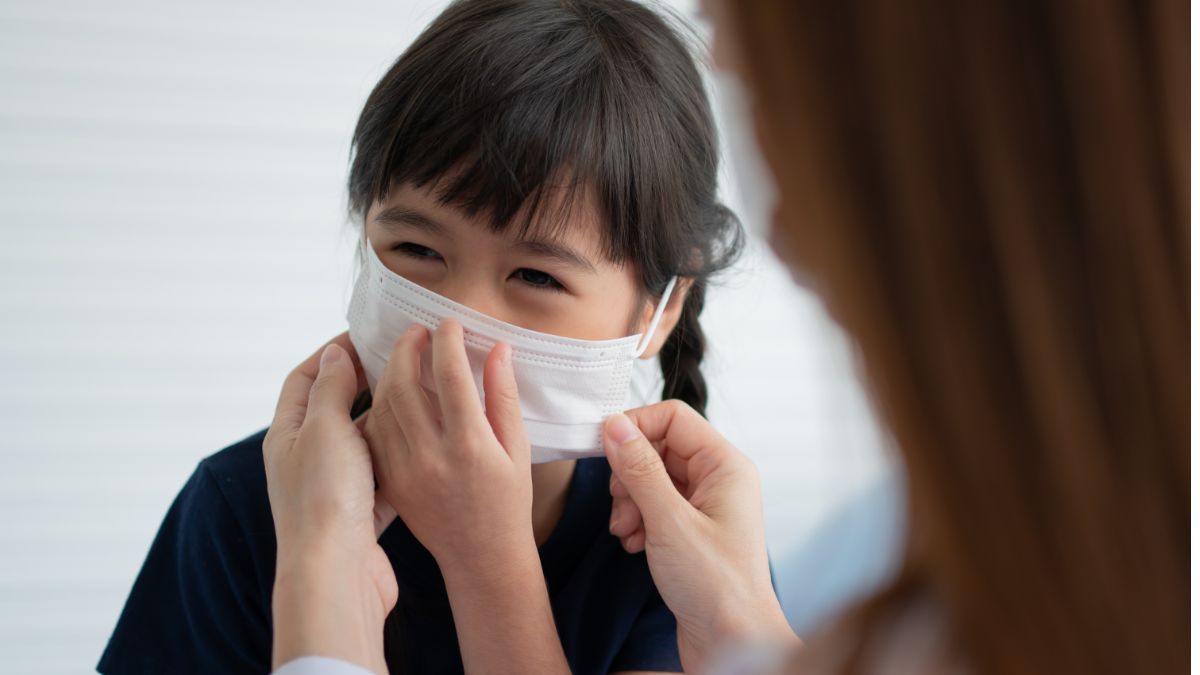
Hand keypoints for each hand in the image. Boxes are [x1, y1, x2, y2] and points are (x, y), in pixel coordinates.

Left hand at [263, 334, 397, 674]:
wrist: (336, 576)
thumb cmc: (324, 501)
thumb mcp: (326, 429)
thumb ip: (333, 390)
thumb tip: (335, 354)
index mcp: (288, 436)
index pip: (305, 378)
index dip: (333, 353)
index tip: (368, 336)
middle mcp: (306, 461)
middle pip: (334, 409)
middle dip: (364, 383)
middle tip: (402, 360)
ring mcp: (333, 490)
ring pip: (362, 444)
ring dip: (387, 422)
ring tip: (421, 396)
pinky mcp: (360, 517)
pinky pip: (382, 479)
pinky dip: (399, 461)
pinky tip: (424, 446)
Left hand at [364, 320, 534, 570]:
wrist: (480, 558)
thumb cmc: (507, 504)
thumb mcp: (517, 449)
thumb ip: (503, 397)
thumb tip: (498, 349)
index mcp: (470, 444)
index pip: (450, 375)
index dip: (446, 341)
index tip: (447, 322)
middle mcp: (432, 456)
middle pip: (406, 385)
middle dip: (408, 349)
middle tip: (417, 332)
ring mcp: (405, 471)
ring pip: (384, 407)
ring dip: (389, 373)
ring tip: (402, 355)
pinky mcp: (390, 482)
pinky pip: (377, 434)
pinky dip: (380, 406)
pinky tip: (389, 392)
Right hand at [603, 401, 798, 671]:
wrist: (732, 642)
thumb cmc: (717, 587)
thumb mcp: (669, 522)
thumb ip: (640, 470)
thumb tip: (616, 426)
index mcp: (726, 466)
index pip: (673, 417)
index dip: (636, 427)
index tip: (604, 447)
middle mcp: (719, 479)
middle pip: (659, 447)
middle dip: (629, 473)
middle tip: (619, 502)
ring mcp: (705, 505)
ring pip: (652, 478)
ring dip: (629, 500)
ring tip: (625, 530)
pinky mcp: (691, 529)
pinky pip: (654, 505)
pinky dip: (637, 520)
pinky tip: (633, 543)